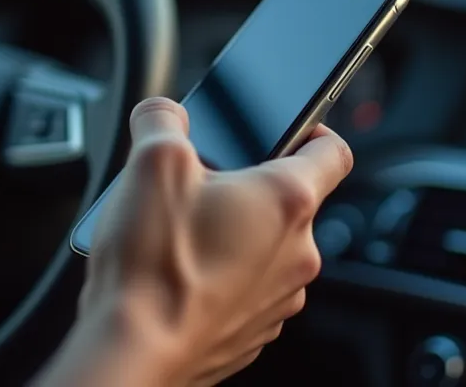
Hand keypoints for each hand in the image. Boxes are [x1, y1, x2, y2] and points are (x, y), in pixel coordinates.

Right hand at [77, 97, 352, 385]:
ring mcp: (278, 298)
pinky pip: (245, 290)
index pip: (333, 151)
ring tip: (179, 233)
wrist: (132, 352)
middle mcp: (297, 253)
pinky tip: (177, 274)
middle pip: (288, 202)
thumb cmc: (152, 265)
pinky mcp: (252, 332)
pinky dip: (220, 277)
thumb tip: (163, 114)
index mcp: (287, 201)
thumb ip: (163, 120)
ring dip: (233, 235)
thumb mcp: (151, 161)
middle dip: (246, 187)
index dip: (313, 129)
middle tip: (198, 185)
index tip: (291, 127)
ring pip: (265, 249)